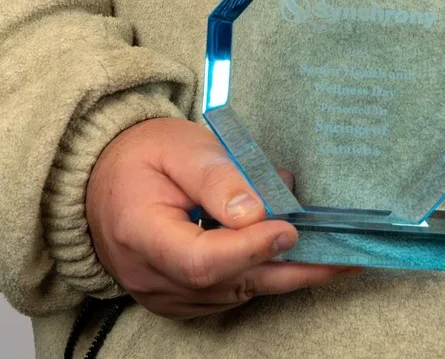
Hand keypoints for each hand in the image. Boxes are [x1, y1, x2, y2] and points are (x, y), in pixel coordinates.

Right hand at [84, 118, 357, 318]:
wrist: (99, 180)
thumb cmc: (141, 156)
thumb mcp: (178, 147)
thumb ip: (216, 177)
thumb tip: (258, 211)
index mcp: (139, 233)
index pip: (200, 260)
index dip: (250, 249)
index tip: (289, 226)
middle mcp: (150, 276)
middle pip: (227, 285)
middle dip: (291, 271)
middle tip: (344, 258)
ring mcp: (163, 294)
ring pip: (234, 293)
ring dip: (284, 273)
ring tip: (334, 254)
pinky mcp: (178, 298)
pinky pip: (227, 294)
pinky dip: (262, 275)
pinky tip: (294, 256)